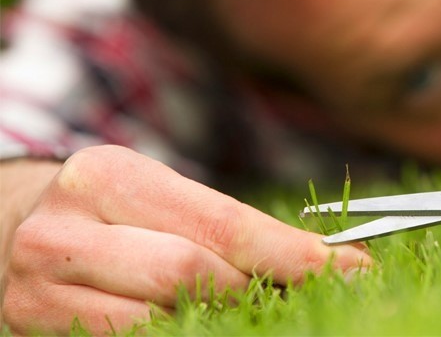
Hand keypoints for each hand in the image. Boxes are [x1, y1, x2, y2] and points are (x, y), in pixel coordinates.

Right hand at [2, 145, 370, 333]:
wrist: (15, 230)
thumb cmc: (113, 211)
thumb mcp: (164, 197)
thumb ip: (232, 228)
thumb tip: (329, 263)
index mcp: (109, 177)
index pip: (222, 225)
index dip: (292, 255)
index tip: (349, 270)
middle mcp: (65, 231)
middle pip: (191, 276)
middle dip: (253, 289)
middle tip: (295, 292)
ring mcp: (41, 288)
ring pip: (161, 322)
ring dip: (220, 318)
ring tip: (246, 305)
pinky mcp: (36, 330)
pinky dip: (182, 333)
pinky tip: (205, 322)